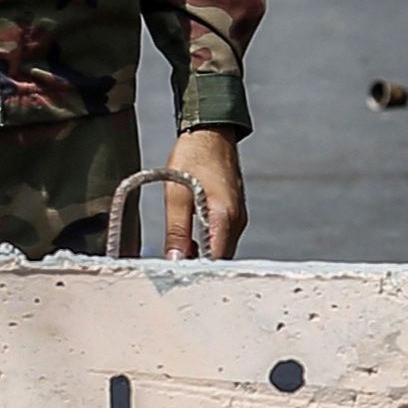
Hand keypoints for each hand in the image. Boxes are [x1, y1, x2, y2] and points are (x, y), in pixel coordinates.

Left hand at [166, 126, 244, 258]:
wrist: (210, 132)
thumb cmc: (193, 156)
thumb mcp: (177, 195)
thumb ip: (177, 232)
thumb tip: (175, 261)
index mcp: (225, 217)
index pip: (215, 261)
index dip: (196, 271)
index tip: (175, 276)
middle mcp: (237, 221)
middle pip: (219, 258)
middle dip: (197, 265)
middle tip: (170, 268)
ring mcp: (237, 217)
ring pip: (220, 249)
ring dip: (201, 255)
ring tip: (176, 253)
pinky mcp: (233, 213)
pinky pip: (221, 237)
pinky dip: (206, 243)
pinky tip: (188, 240)